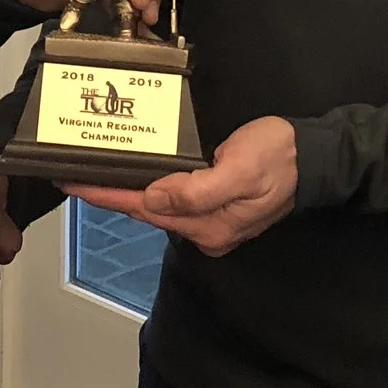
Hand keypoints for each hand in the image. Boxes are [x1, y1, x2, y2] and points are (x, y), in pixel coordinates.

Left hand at [69, 115, 297, 255]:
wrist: (316, 157)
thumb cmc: (278, 157)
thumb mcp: (240, 169)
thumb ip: (196, 189)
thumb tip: (152, 199)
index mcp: (208, 224)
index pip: (144, 208)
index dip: (105, 195)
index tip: (71, 183)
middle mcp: (205, 230)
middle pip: (146, 210)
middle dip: (108, 194)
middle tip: (71, 172)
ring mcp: (211, 222)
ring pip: (156, 206)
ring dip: (125, 191)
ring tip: (93, 172)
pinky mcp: (215, 208)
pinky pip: (172, 199)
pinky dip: (148, 188)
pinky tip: (133, 174)